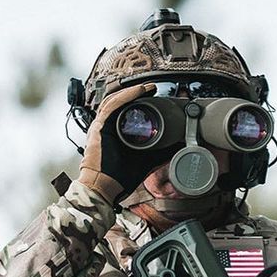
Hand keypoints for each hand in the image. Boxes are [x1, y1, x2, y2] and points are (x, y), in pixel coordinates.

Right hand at [77, 83, 160, 203]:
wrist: (103, 188)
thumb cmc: (119, 178)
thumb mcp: (144, 161)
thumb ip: (158, 152)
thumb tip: (176, 146)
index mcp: (114, 133)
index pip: (125, 110)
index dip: (138, 101)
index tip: (153, 96)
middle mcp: (106, 126)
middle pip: (119, 102)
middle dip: (135, 93)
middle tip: (152, 88)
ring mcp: (101, 125)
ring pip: (115, 100)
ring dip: (132, 91)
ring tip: (147, 87)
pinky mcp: (100, 127)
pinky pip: (113, 106)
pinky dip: (126, 97)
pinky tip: (138, 91)